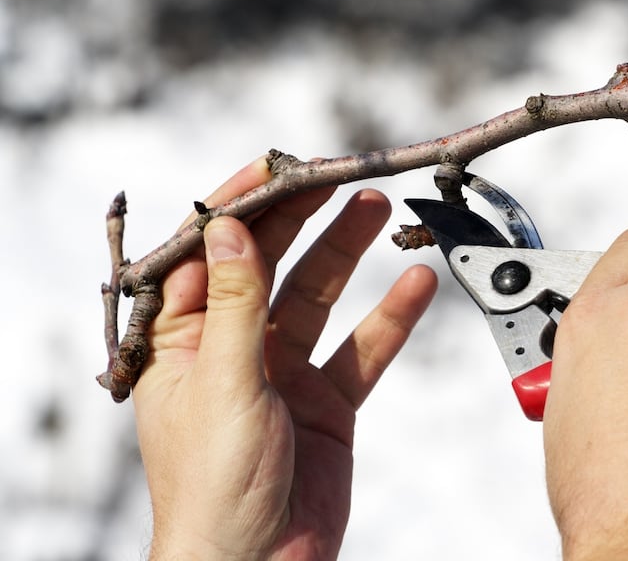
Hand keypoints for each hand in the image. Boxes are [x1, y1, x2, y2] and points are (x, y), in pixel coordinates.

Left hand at [132, 158, 436, 558]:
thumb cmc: (214, 489)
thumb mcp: (222, 383)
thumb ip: (234, 304)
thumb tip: (232, 229)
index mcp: (182, 341)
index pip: (208, 255)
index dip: (241, 208)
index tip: (277, 168)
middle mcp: (233, 348)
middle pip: (269, 265)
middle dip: (302, 219)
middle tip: (338, 176)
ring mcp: (283, 373)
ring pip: (319, 297)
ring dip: (348, 254)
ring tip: (376, 209)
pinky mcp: (327, 400)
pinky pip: (363, 348)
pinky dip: (390, 318)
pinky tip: (415, 285)